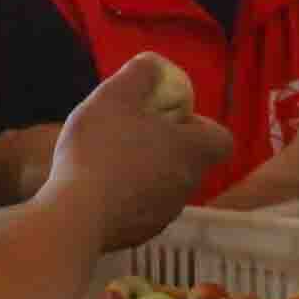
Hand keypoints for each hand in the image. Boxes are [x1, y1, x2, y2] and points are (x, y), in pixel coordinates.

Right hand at [40, 53, 232, 251]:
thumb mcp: (116, 95)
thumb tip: (154, 64)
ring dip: (147, 173)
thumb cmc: (103, 147)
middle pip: (191, 162)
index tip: (169, 119)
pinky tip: (97, 190)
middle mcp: (188, 185)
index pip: (222, 139)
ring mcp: (165, 214)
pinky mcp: (141, 234)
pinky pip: (142, 209)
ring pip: (166, 186)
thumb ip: (140, 74)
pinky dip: (128, 198)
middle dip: (167, 147)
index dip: (200, 126)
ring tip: (109, 162)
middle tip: (131, 134)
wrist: (76, 213)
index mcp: (192, 151)